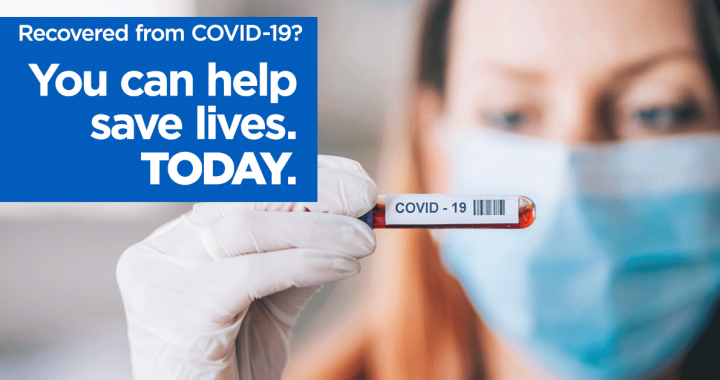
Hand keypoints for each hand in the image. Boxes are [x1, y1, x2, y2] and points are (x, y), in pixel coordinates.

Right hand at [116, 155, 376, 378]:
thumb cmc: (232, 366)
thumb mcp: (271, 304)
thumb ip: (299, 261)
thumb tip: (352, 221)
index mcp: (177, 243)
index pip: (241, 191)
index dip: (302, 176)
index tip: (353, 179)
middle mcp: (158, 253)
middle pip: (241, 200)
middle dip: (312, 191)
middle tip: (365, 198)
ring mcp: (160, 280)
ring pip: (246, 228)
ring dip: (317, 228)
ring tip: (364, 240)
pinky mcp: (177, 312)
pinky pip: (253, 273)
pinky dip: (306, 263)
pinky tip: (344, 265)